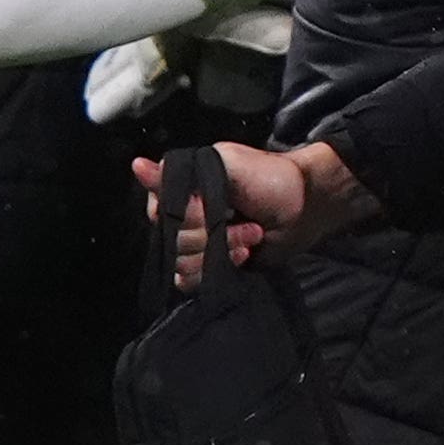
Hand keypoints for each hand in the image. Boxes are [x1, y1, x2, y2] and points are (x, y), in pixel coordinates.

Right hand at [134, 139, 369, 288]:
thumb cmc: (269, 178)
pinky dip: (220, 268)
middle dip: (212, 232)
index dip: (185, 214)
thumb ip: (182, 171)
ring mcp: (199, 243)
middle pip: (174, 241)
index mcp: (183, 189)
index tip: (210, 208)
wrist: (306, 207)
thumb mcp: (227, 164)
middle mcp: (185, 216)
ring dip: (223, 250)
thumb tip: (138, 166)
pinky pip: (193, 280)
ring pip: (184, 262)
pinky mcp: (213, 266)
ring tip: (251, 235)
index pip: (159, 211)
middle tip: (243, 218)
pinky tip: (244, 255)